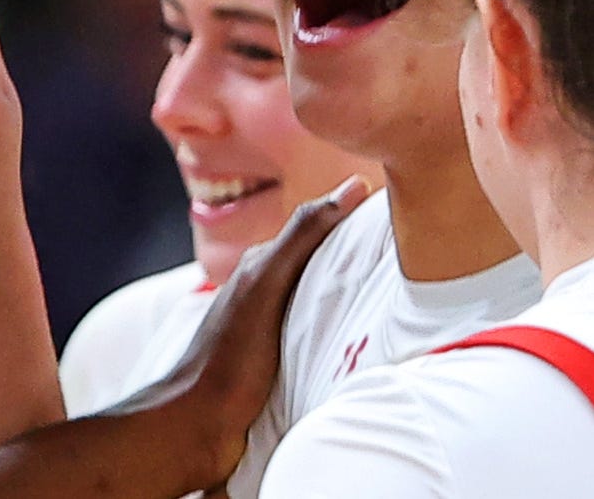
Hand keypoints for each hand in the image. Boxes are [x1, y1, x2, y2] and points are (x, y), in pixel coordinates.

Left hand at [120, 175, 371, 488]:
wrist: (199, 421)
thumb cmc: (231, 353)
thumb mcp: (269, 283)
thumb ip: (304, 235)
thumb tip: (353, 185)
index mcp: (263, 264)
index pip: (316, 228)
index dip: (353, 218)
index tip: (399, 212)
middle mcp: (264, 288)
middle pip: (320, 263)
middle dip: (357, 257)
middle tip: (408, 256)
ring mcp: (269, 325)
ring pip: (319, 299)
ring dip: (350, 297)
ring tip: (396, 299)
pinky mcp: (276, 359)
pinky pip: (316, 334)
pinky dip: (339, 330)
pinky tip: (360, 340)